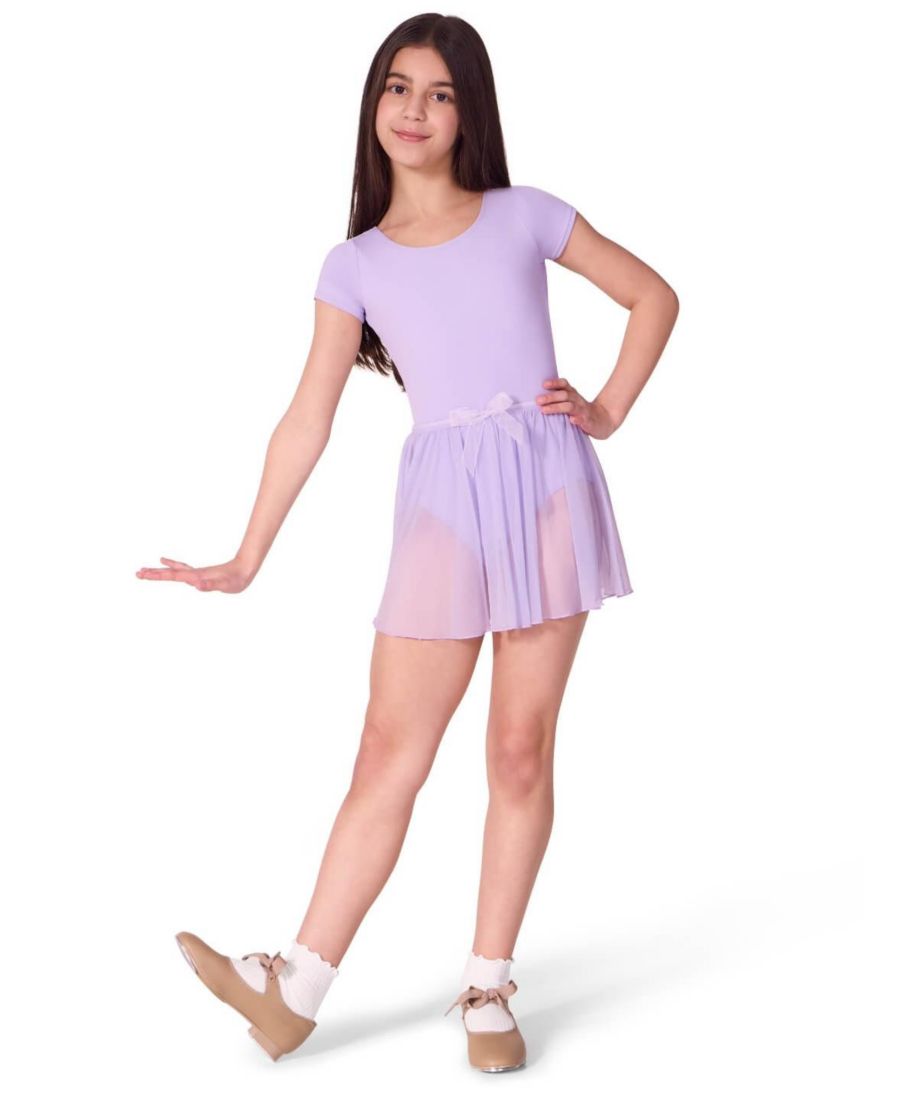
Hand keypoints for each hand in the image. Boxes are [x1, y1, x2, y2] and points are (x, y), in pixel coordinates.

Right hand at [135, 556, 253, 592]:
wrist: (245, 569)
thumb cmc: (235, 579)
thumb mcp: (224, 585)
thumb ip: (211, 584)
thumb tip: (197, 584)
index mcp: (195, 576)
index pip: (172, 575)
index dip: (157, 575)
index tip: (142, 574)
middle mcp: (194, 574)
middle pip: (169, 572)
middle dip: (153, 573)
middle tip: (137, 573)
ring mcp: (197, 573)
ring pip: (174, 571)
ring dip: (160, 570)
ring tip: (147, 569)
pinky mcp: (201, 575)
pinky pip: (182, 570)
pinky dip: (173, 566)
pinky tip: (169, 563)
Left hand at [536, 378, 618, 439]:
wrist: (605, 421)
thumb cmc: (583, 412)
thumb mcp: (571, 403)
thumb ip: (559, 400)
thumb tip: (538, 398)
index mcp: (573, 395)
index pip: (564, 385)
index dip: (555, 383)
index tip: (543, 384)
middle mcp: (578, 401)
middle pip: (564, 395)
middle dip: (550, 397)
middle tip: (537, 400)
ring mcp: (583, 411)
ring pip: (570, 407)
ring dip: (556, 407)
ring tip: (544, 410)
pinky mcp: (589, 422)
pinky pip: (583, 420)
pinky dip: (578, 419)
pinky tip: (572, 420)